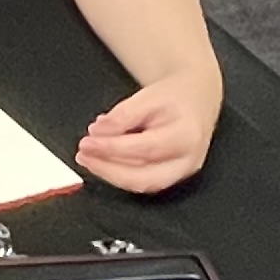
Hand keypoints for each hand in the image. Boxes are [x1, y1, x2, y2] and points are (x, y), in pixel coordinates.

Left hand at [76, 70, 220, 193]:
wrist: (196, 98)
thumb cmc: (174, 97)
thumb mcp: (148, 96)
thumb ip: (122, 115)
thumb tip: (98, 133)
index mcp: (187, 136)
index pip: (144, 149)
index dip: (112, 148)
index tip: (87, 142)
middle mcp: (188, 160)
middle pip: (143, 177)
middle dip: (108, 169)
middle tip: (83, 155)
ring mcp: (182, 172)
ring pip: (141, 183)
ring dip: (110, 173)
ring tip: (88, 157)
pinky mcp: (172, 177)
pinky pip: (142, 181)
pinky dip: (118, 173)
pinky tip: (103, 160)